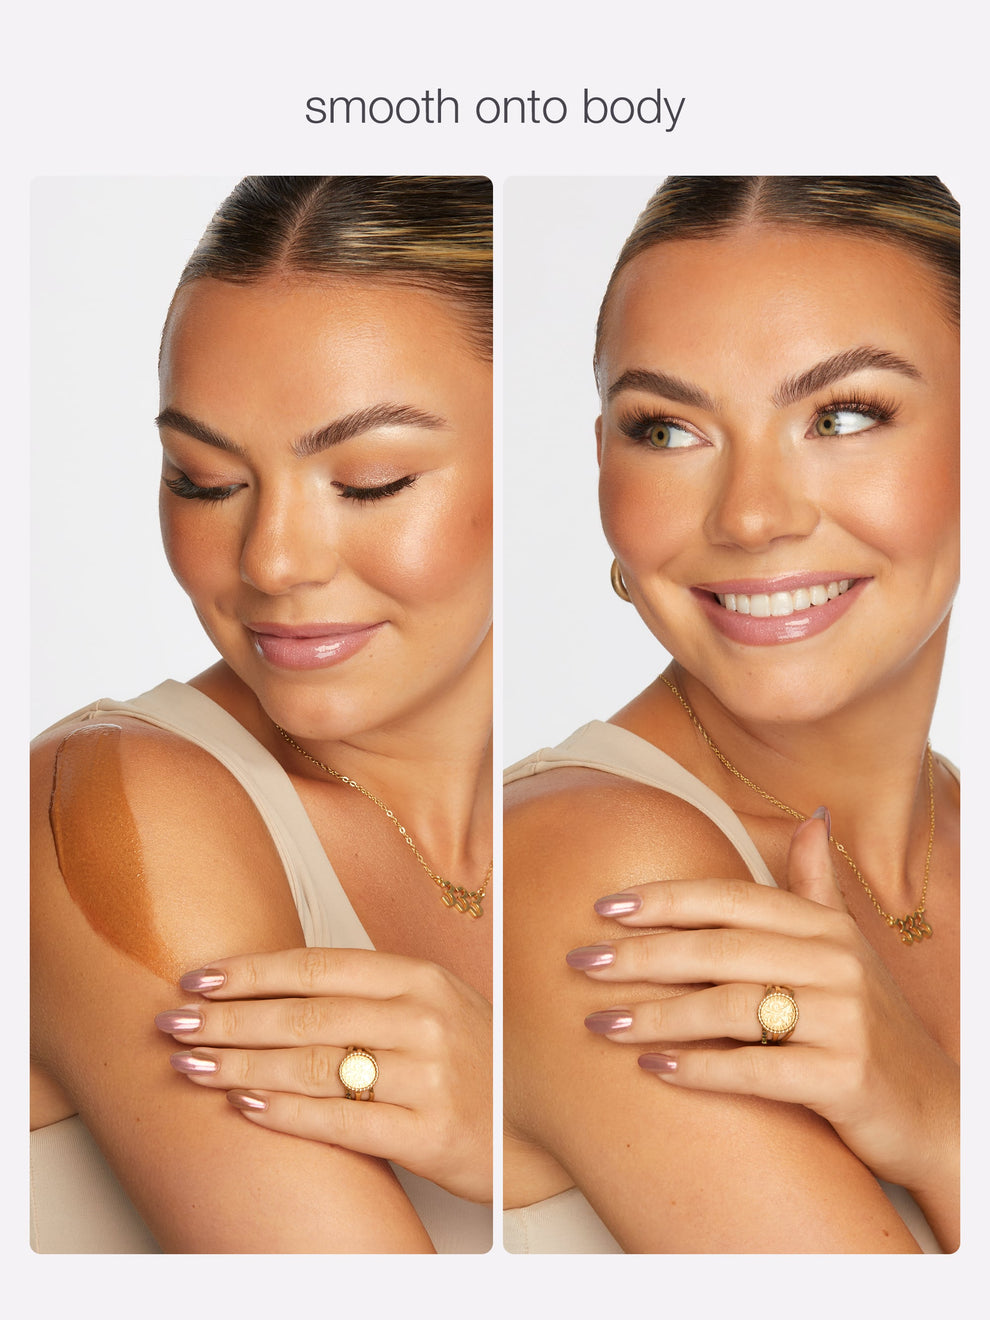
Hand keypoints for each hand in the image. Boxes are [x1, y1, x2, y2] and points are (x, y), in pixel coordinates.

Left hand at [155, 947, 491, 1202]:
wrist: (545, 1124)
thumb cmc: (478, 1059)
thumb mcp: (436, 1004)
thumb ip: (369, 993)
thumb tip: (274, 987)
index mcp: (420, 976)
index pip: (317, 965)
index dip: (251, 972)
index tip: (198, 979)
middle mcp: (423, 1017)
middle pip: (305, 1015)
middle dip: (229, 1021)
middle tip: (173, 1025)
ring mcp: (428, 1075)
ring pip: (313, 1066)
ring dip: (241, 1067)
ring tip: (192, 1067)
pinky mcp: (429, 1133)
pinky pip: (341, 1121)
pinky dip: (285, 1114)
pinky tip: (245, 1108)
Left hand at [566, 814, 957, 1198]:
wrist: (937, 1110)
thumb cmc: (873, 1024)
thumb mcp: (847, 947)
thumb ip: (816, 888)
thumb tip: (810, 819)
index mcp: (825, 927)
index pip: (732, 900)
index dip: (665, 900)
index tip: (604, 907)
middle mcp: (836, 963)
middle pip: (719, 950)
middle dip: (642, 956)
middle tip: (582, 964)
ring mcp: (844, 1019)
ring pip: (729, 1008)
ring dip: (655, 1017)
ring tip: (602, 1025)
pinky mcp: (845, 1077)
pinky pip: (755, 1069)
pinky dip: (699, 1069)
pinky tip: (654, 1068)